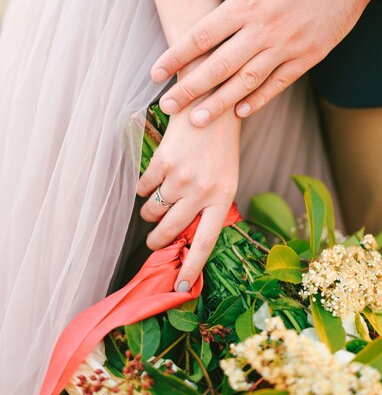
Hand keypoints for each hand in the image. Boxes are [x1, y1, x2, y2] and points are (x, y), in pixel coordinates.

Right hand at [137, 101, 239, 290]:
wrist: (209, 108)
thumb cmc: (220, 148)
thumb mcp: (226, 180)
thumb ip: (210, 207)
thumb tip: (186, 237)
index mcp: (223, 198)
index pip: (205, 241)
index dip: (192, 265)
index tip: (181, 286)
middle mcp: (202, 191)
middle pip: (170, 230)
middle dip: (157, 239)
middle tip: (153, 239)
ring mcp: (181, 177)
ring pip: (153, 210)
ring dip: (150, 211)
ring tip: (158, 201)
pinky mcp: (163, 162)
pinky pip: (143, 188)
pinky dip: (144, 189)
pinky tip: (153, 179)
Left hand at [151, 0, 376, 125]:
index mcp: (247, 3)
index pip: (202, 35)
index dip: (176, 55)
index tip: (155, 73)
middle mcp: (263, 30)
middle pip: (219, 65)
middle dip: (190, 88)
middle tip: (167, 106)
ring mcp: (286, 47)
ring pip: (246, 81)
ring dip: (219, 103)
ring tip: (196, 121)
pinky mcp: (307, 57)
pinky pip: (279, 84)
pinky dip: (258, 99)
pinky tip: (240, 113)